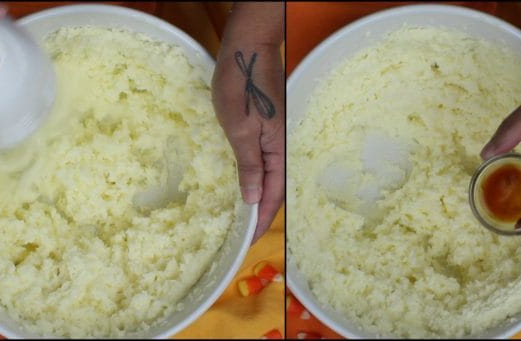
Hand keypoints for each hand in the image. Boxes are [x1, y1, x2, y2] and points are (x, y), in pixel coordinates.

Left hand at [212, 3, 284, 244]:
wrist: (249, 48)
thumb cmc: (242, 85)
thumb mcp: (240, 129)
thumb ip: (249, 165)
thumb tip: (255, 198)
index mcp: (278, 150)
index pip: (274, 194)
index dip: (262, 219)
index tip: (249, 240)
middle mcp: (281, 146)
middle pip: (276, 187)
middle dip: (263, 212)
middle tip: (245, 234)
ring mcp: (275, 135)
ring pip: (271, 174)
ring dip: (260, 195)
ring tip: (245, 214)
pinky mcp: (266, 126)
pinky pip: (265, 159)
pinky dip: (257, 176)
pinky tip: (246, 180)